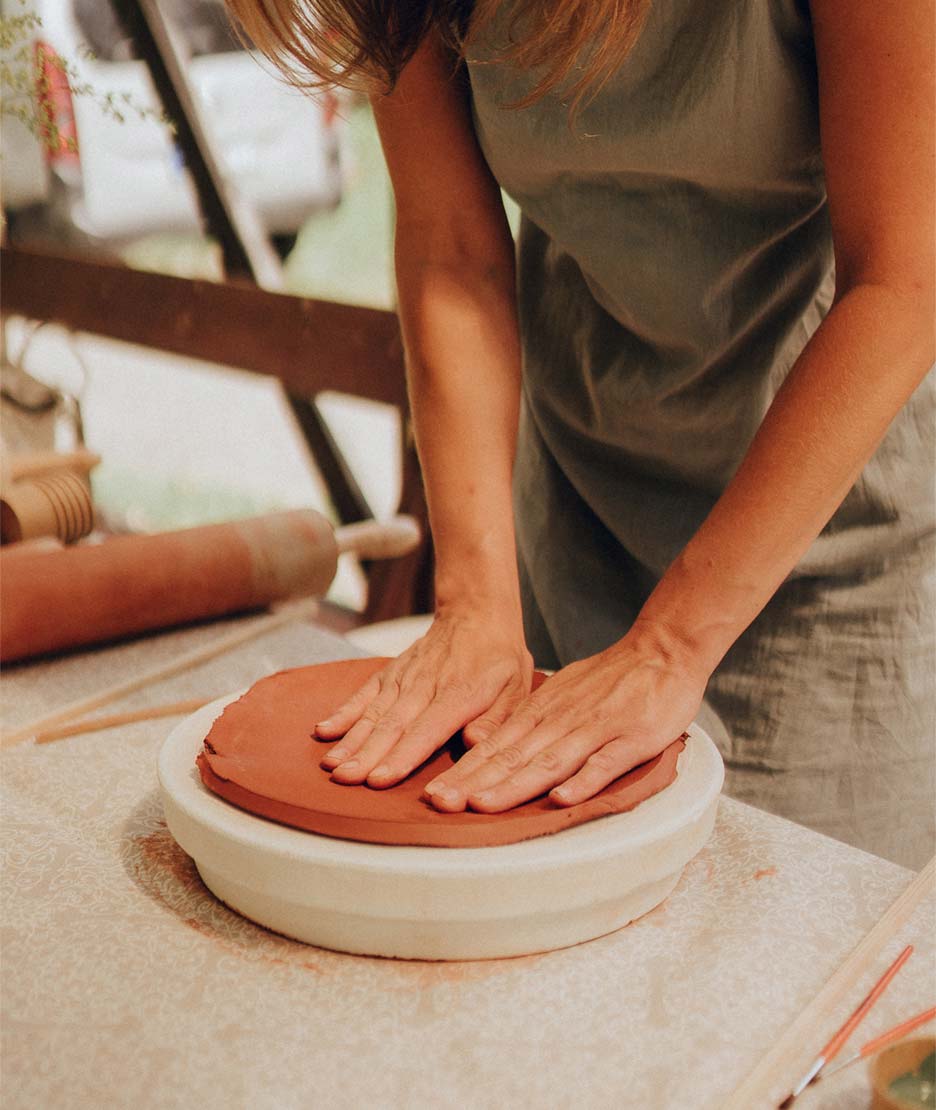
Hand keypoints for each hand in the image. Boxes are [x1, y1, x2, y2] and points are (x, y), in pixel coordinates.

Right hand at [315, 608, 533, 787]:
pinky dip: (344, 712)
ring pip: (374, 713)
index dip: (402, 756)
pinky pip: (364, 694)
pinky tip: (324, 732)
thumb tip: (475, 744)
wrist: (476, 613)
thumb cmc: (499, 658)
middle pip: (393, 726)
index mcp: (459, 695)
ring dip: (351, 740)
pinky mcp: (391, 673)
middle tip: (345, 780)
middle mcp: (426, 686)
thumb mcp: (516, 688)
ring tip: (332, 765)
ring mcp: (404, 678)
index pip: (427, 731)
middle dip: (367, 755)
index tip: (380, 779)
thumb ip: (496, 719)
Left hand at [422, 622, 708, 812]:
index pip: (496, 748)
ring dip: (515, 785)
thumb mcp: (561, 695)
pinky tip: (562, 799)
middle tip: (439, 803)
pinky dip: (582, 780)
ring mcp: (596, 730)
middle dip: (474, 783)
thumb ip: (531, 722)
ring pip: (549, 761)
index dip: (464, 772)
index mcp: (543, 714)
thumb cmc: (611, 680)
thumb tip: (490, 747)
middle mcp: (562, 722)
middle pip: (512, 757)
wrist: (662, 652)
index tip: (434, 795)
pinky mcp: (631, 738)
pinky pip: (604, 762)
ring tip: (483, 805)